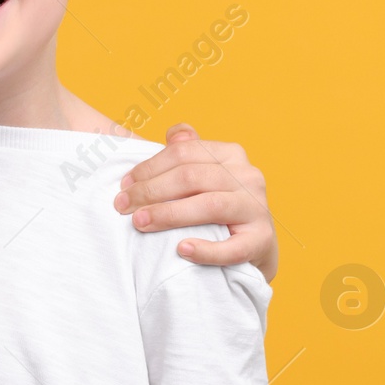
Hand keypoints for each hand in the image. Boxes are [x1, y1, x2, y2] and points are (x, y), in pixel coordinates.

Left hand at [115, 124, 278, 280]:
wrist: (253, 244)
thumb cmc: (218, 204)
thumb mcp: (205, 173)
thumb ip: (189, 151)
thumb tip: (174, 134)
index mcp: (231, 154)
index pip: (182, 153)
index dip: (148, 168)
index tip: (124, 185)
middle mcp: (248, 176)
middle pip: (190, 177)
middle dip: (150, 191)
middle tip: (122, 206)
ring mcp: (257, 207)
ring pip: (209, 205)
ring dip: (168, 215)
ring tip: (140, 223)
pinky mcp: (262, 240)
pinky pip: (233, 248)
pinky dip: (206, 250)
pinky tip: (181, 250)